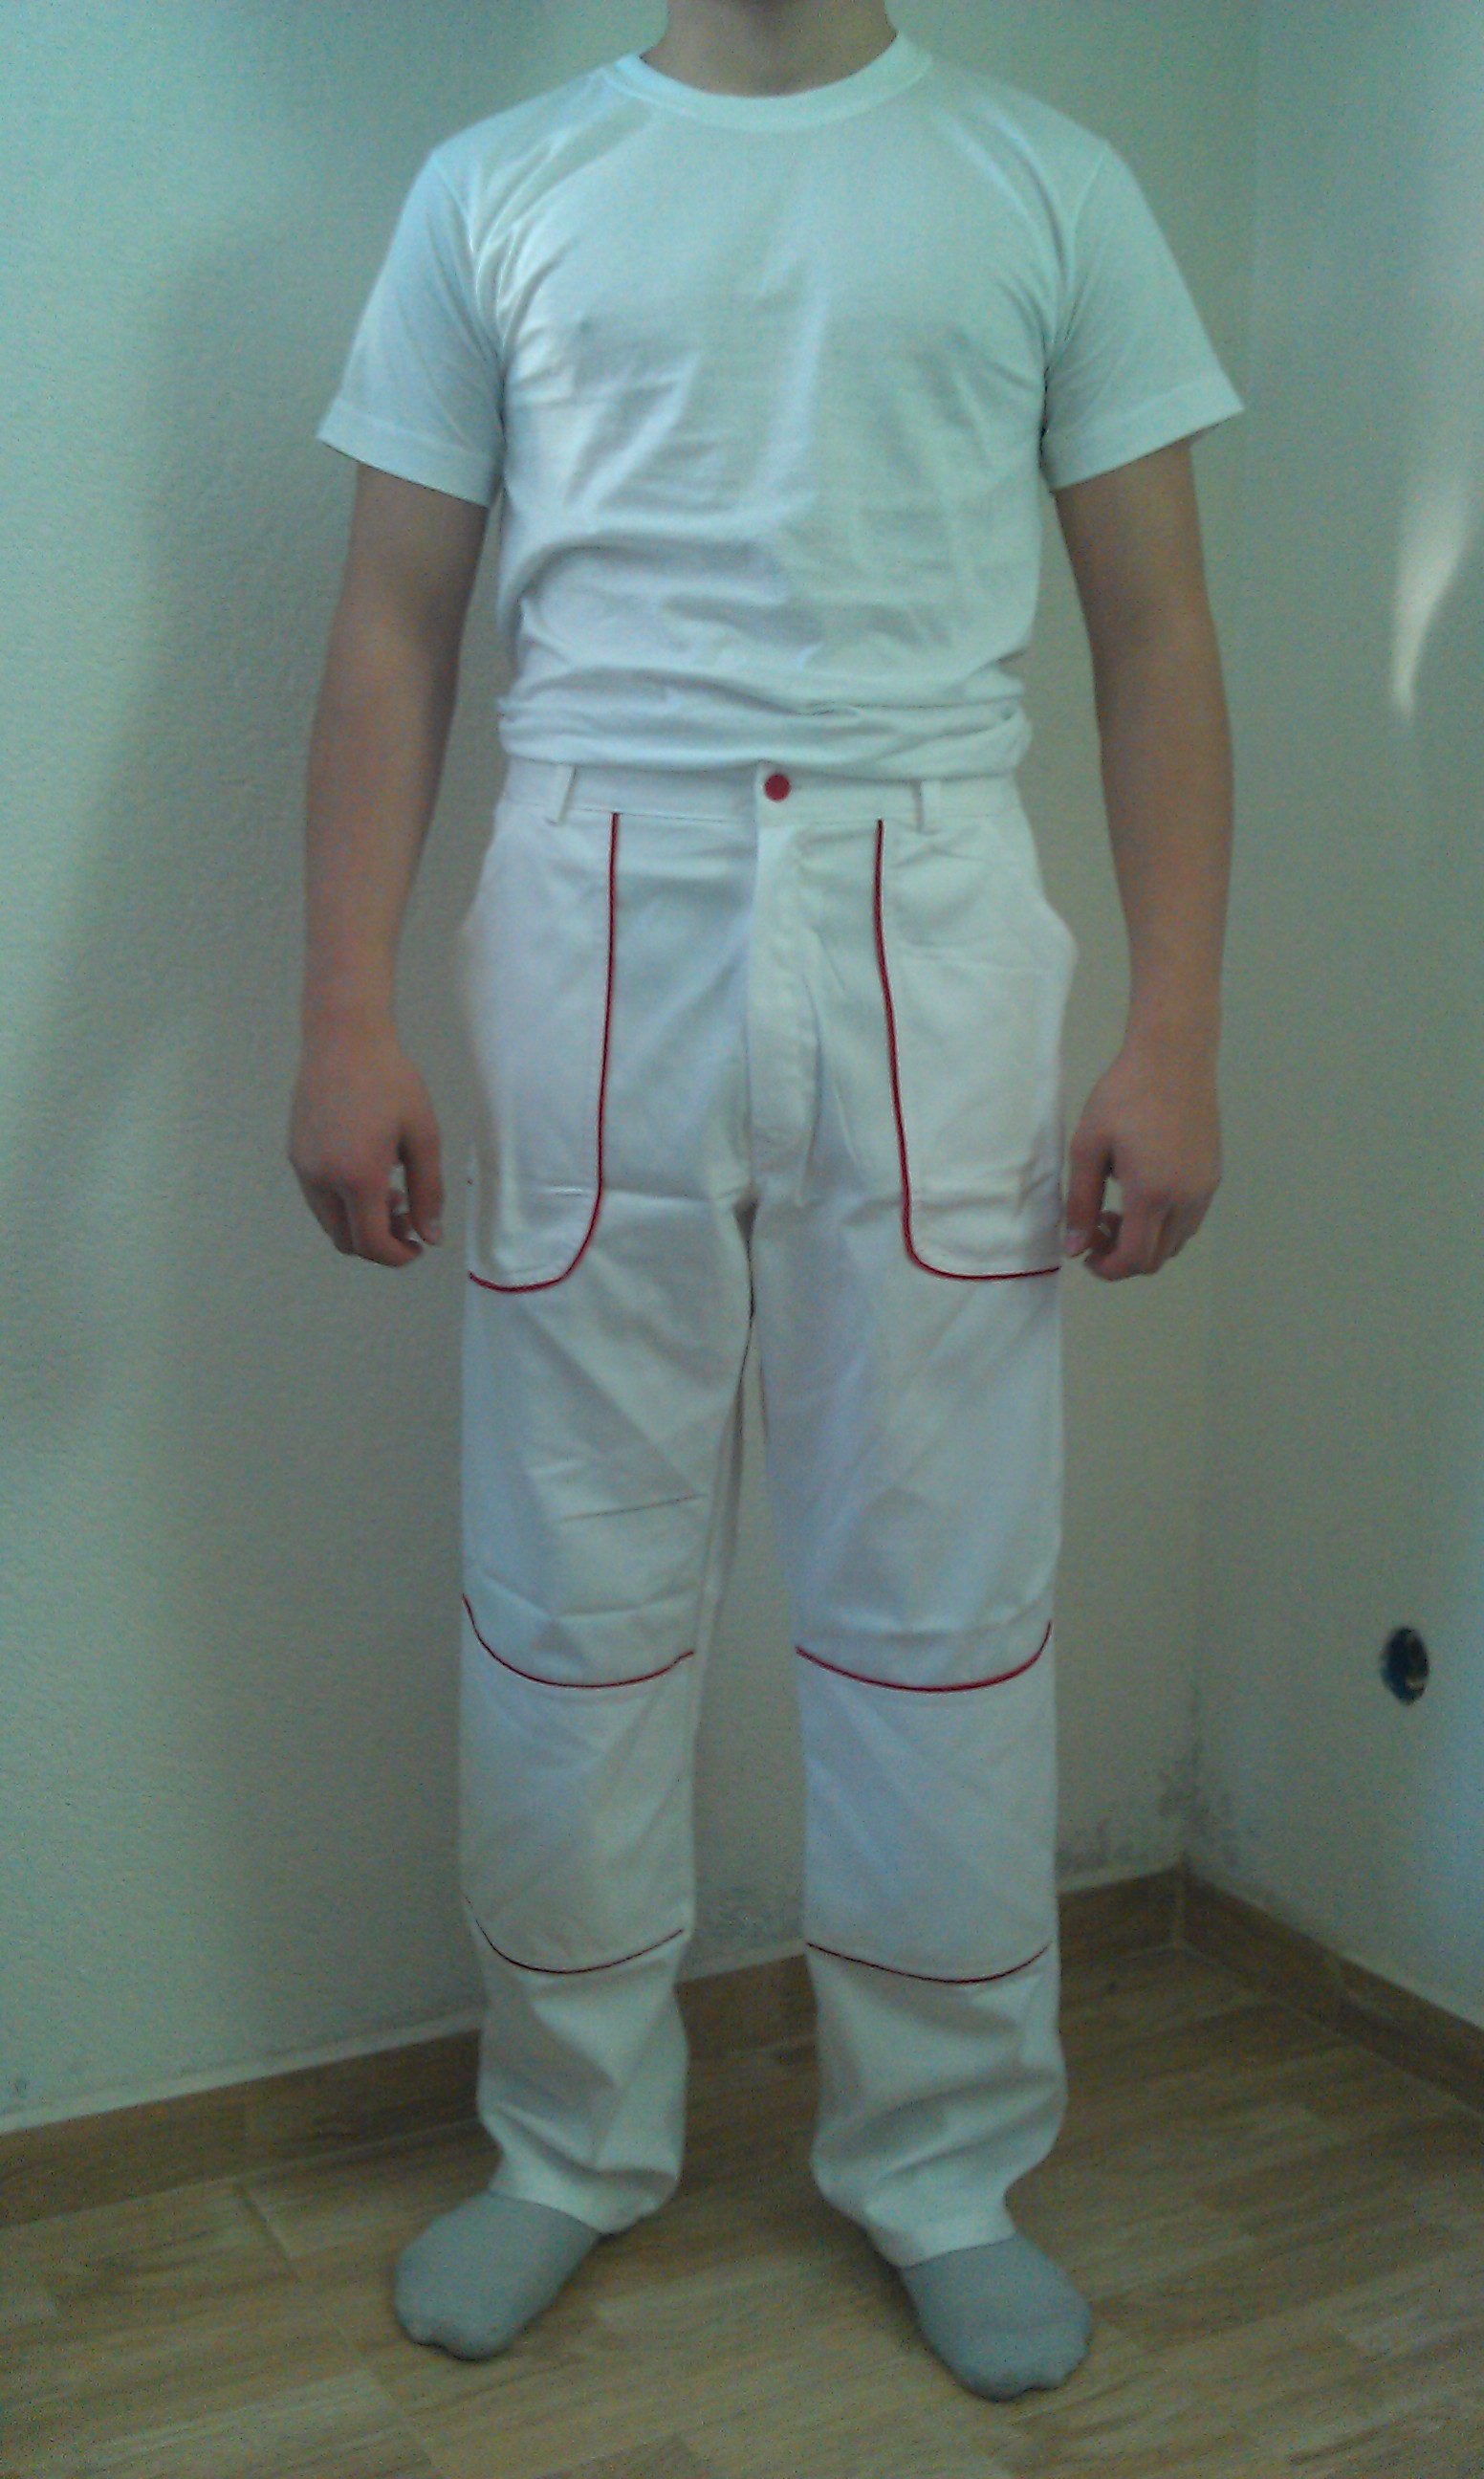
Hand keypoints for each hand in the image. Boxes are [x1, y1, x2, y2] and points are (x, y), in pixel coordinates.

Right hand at [288, 1023, 443, 1266]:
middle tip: (409, 1220)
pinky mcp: (295, 1154)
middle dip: (379, 1243)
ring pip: (329, 1222)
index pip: (371, 1243)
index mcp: (357, 1177)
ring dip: (360, 1223)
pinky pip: (318, 1198)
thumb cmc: (391, 1082)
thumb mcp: (423, 1136)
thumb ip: (428, 1192)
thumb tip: (431, 1236)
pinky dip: (343, 1204)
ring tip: (392, 1194)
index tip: (418, 1247)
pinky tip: (367, 1174)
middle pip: (346, 1241)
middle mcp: (322, 1179)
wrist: (343, 1039)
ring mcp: (303, 1168)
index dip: (397, 1256)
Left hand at [1061, 1034, 1220, 1280]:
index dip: (1107, 1269)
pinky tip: (1145, 1193)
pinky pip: (1190, 1221)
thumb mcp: (1088, 1147)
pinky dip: (1165, 1225)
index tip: (1086, 1254)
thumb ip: (1081, 1203)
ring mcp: (1205, 1190)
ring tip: (1119, 1209)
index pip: (1134, 1259)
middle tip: (1098, 1227)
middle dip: (1123, 1257)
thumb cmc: (1123, 1096)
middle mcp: (1186, 1200)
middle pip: (1156, 1259)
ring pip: (1176, 1242)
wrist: (1174, 1057)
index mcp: (1152, 1195)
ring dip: (1146, 1241)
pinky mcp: (1214, 1176)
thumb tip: (1075, 1248)